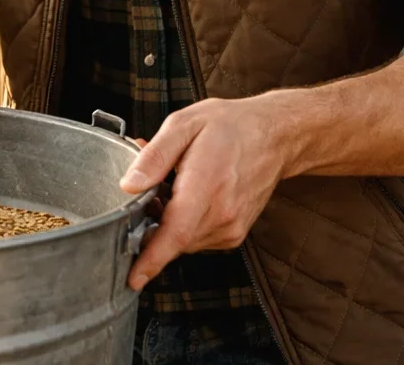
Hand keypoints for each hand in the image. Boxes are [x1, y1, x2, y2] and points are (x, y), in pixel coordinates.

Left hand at [118, 97, 293, 290]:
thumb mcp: (183, 125)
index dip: (151, 259)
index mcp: (206, 185)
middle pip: (172, 239)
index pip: (175, 233)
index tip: (133, 278)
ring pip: (183, 240)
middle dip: (150, 221)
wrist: (275, 136)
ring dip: (167, 221)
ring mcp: (231, 228)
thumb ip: (154, 157)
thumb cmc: (229, 126)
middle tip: (150, 184)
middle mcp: (223, 214)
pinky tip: (188, 196)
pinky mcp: (234, 233)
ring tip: (173, 183)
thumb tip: (129, 185)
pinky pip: (197, 238)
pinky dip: (184, 223)